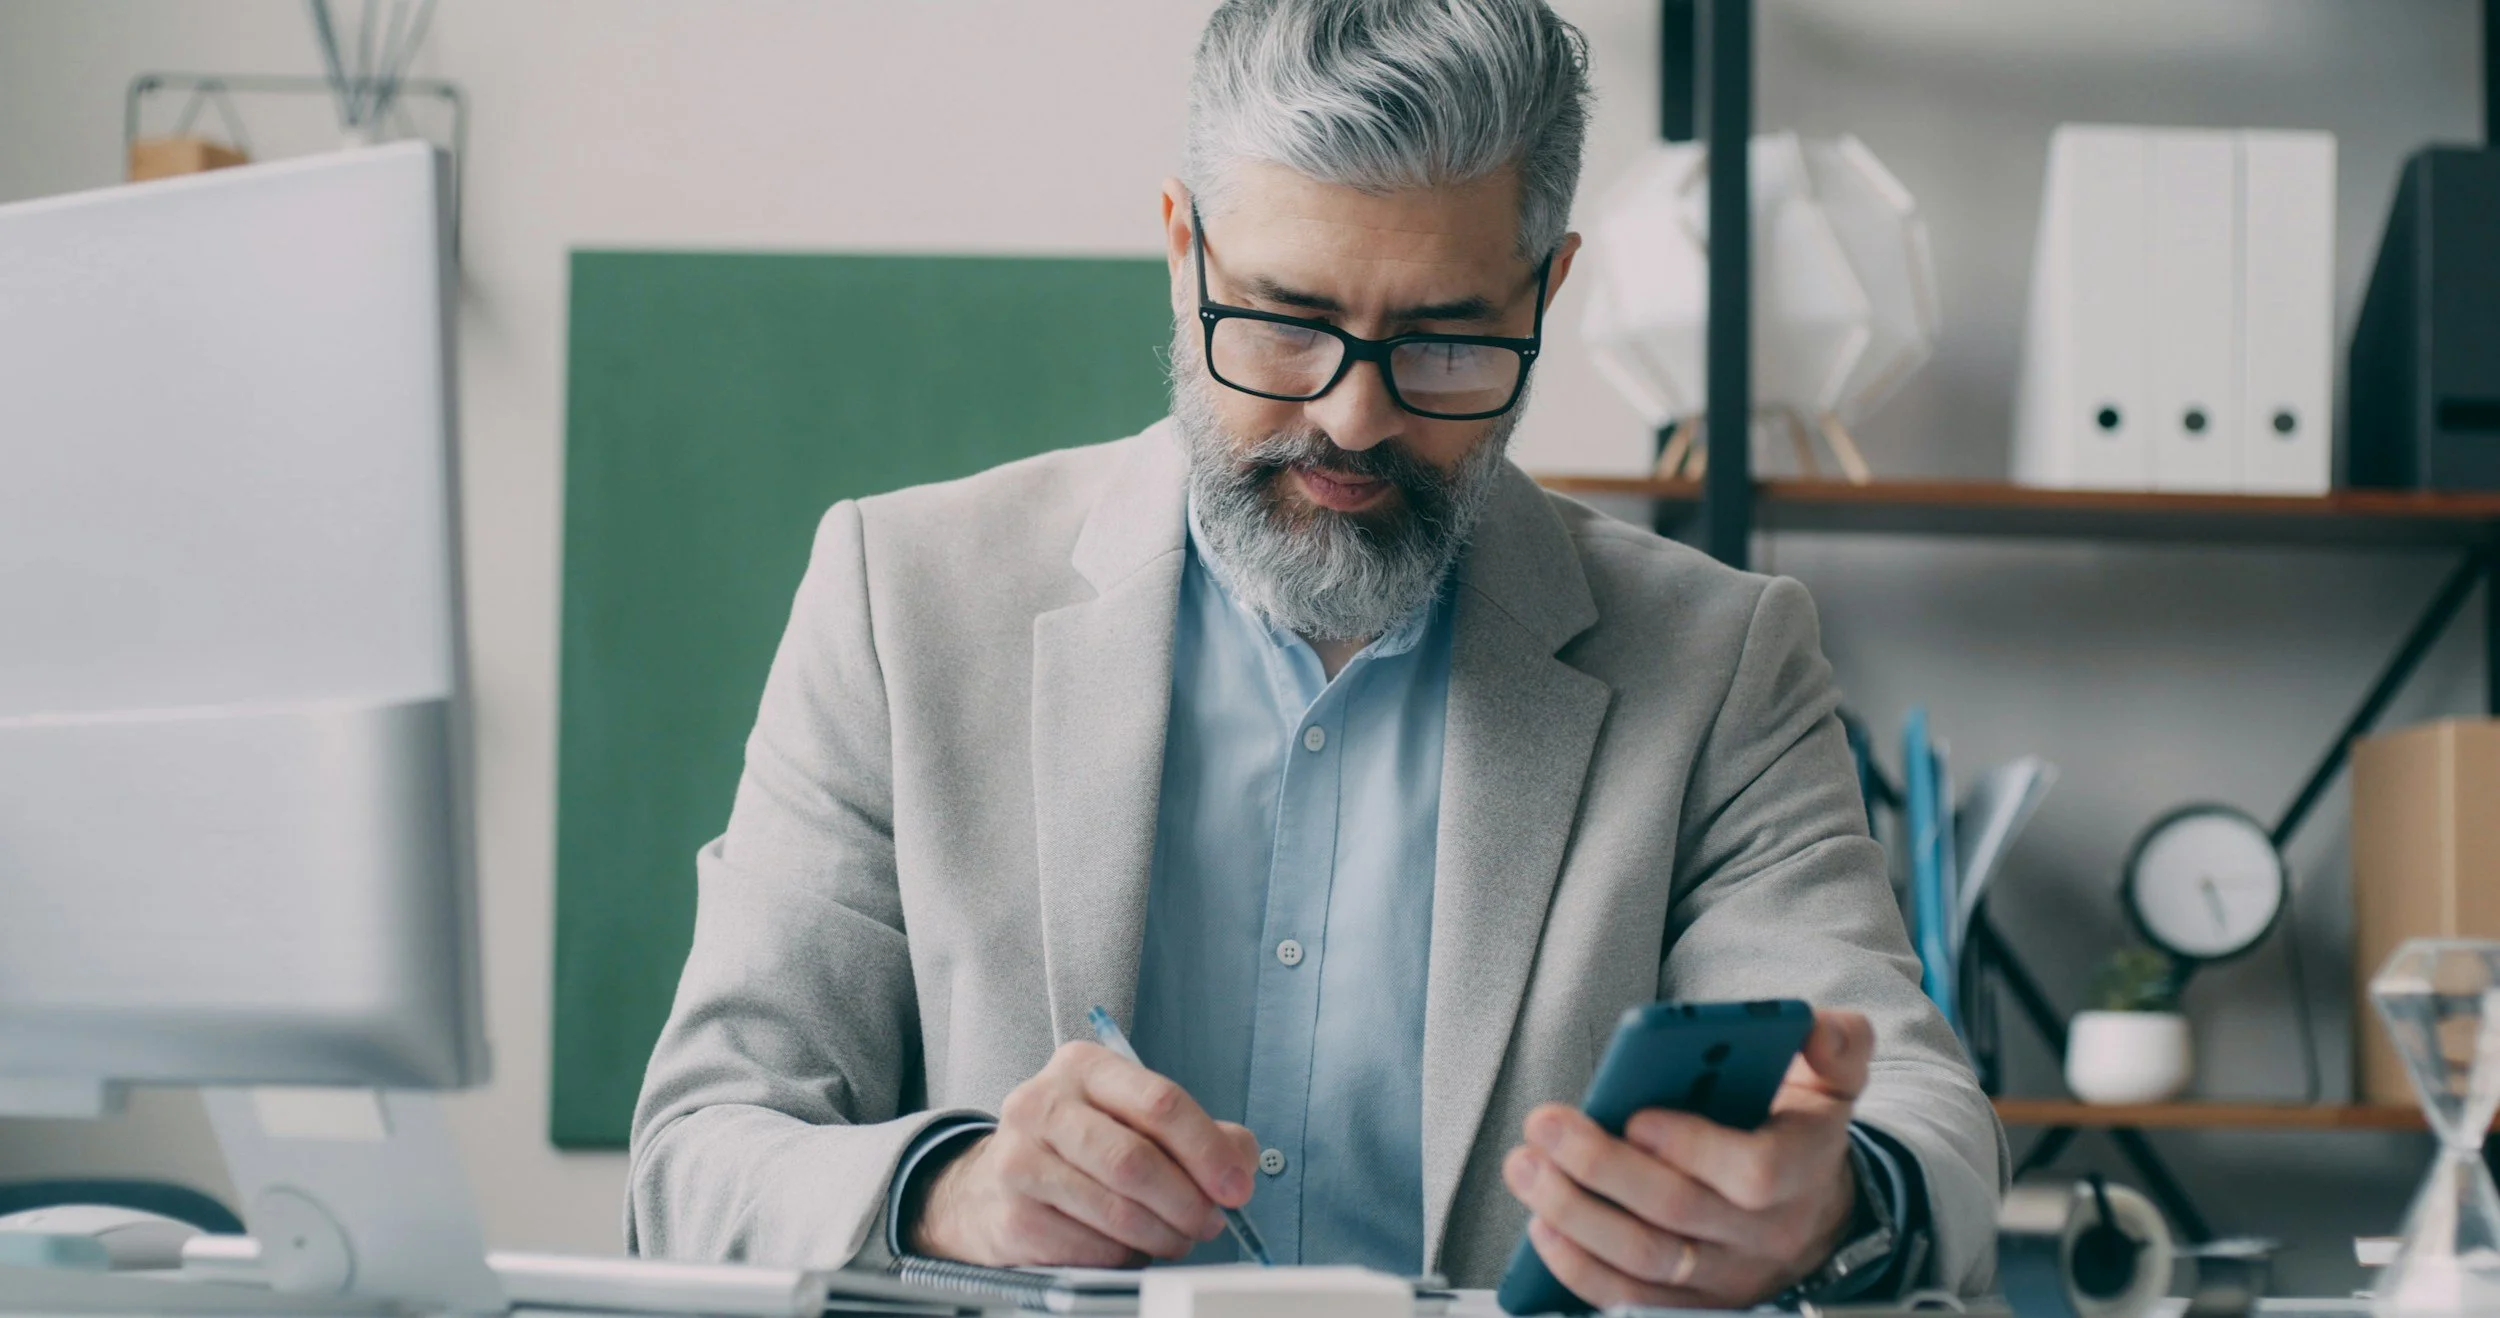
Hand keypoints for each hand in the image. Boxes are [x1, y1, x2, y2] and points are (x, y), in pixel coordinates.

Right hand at [906, 1041, 1258, 1265]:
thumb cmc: (1079, 1148)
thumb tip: (1240, 1164)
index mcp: (1084, 1067)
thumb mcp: (1133, 1119)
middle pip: (1135, 1160)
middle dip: (1187, 1201)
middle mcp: (1043, 1104)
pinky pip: (1091, 1247)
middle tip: (1209, 1223)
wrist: (992, 1186)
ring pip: (1116, 1209)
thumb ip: (1198, 1134)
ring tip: (1177, 1238)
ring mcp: (1019, 1160)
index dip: (1208, 1150)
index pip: (1160, 1102)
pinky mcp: (1012, 1215)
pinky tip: (1129, 1246)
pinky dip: (1124, 1255)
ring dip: (1162, 1235)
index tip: (1236, 1187)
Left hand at [1502, 1008, 1873, 1308]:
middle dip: (1601, 1167)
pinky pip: (1631, 1297)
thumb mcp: (1832, 1080)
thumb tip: (1815, 1024)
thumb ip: (1836, 1044)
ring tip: (1526, 1166)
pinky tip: (1541, 1222)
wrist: (1815, 1211)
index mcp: (1803, 1167)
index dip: (1693, 1147)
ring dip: (1575, 1214)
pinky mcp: (1692, 1300)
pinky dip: (1578, 1265)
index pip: (1755, 1172)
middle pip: (1678, 1213)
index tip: (1636, 1116)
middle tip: (1545, 1124)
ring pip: (1646, 1259)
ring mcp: (1727, 1274)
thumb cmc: (1800, 1131)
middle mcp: (1766, 1232)